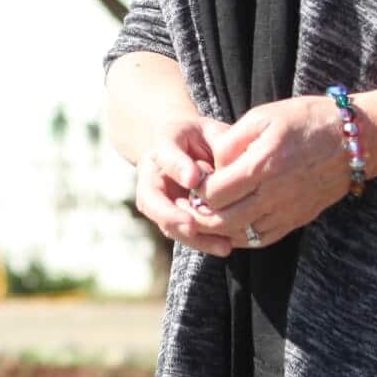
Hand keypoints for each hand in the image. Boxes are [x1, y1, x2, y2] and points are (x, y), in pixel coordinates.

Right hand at [133, 114, 235, 258]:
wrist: (186, 146)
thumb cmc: (206, 137)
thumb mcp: (213, 131)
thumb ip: (219, 145)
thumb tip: (223, 173)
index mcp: (163, 143)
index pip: (164, 154)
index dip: (177, 167)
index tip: (193, 179)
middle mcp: (153, 174)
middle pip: (152, 199)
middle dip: (171, 215)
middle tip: (192, 226)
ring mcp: (157, 199)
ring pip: (166, 223)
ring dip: (192, 237)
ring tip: (222, 245)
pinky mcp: (170, 217)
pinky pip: (182, 233)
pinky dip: (203, 241)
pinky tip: (225, 245)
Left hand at [192, 96, 352, 248]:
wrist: (353, 141)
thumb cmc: (306, 120)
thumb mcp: (264, 116)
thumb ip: (232, 140)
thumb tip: (212, 165)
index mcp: (261, 166)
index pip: (214, 193)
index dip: (197, 190)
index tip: (193, 180)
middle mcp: (273, 195)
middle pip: (222, 221)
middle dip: (200, 215)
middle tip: (192, 203)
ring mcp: (286, 212)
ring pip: (239, 235)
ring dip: (218, 228)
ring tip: (209, 213)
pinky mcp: (296, 221)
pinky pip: (261, 240)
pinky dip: (241, 236)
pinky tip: (233, 223)